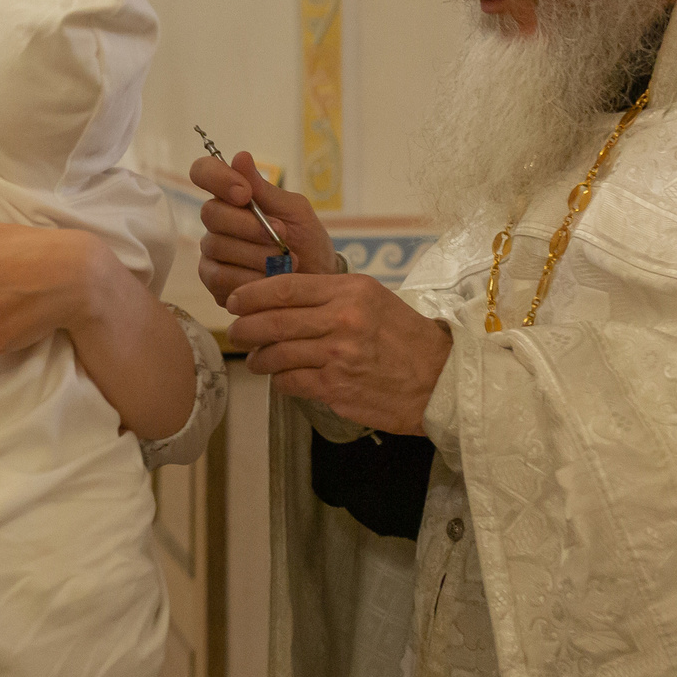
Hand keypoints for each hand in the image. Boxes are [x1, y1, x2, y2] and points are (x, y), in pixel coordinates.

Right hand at [190, 151, 337, 302]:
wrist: (318, 279)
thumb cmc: (306, 240)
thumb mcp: (294, 210)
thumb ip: (265, 188)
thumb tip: (239, 156)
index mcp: (232, 197)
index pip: (204, 173)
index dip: (217, 178)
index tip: (245, 194)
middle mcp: (217, 223)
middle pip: (211, 213)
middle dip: (248, 225)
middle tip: (282, 234)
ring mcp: (212, 253)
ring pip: (217, 247)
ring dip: (256, 254)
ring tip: (286, 260)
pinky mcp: (214, 282)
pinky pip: (220, 277)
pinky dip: (250, 278)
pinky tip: (271, 278)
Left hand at [225, 272, 452, 435]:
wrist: (441, 380)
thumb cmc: (405, 339)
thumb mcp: (373, 300)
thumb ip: (329, 295)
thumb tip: (280, 296)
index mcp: (351, 291)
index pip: (285, 287)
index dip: (251, 295)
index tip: (234, 301)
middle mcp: (343, 320)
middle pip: (273, 321)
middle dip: (244, 328)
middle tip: (236, 332)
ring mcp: (338, 356)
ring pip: (276, 354)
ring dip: (258, 358)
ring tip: (256, 359)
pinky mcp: (336, 388)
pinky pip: (290, 382)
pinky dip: (279, 380)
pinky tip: (281, 378)